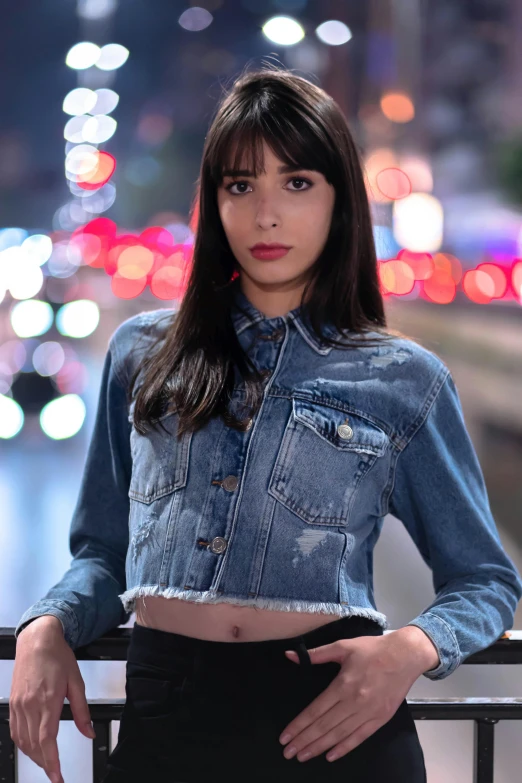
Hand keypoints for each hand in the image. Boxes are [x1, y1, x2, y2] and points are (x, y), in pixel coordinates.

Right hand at [10, 616, 95, 782]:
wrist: (37, 640)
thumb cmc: (58, 657)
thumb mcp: (77, 682)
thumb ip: (83, 710)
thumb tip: (89, 732)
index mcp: (48, 700)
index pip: (47, 740)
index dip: (52, 762)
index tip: (57, 776)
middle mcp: (30, 705)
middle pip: (35, 745)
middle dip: (46, 763)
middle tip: (56, 774)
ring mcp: (19, 705)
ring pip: (23, 741)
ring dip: (34, 756)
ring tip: (47, 763)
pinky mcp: (13, 703)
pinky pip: (15, 731)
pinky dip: (23, 744)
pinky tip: (31, 748)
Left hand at [278, 633, 422, 762]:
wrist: (405, 655)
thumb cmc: (373, 649)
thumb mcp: (343, 646)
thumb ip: (317, 653)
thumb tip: (290, 655)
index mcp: (343, 684)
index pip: (315, 710)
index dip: (299, 725)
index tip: (285, 737)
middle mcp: (354, 702)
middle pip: (324, 726)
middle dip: (305, 741)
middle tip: (288, 753)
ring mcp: (368, 713)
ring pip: (339, 734)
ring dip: (319, 747)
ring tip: (303, 756)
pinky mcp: (380, 719)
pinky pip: (359, 737)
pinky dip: (344, 748)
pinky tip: (330, 756)